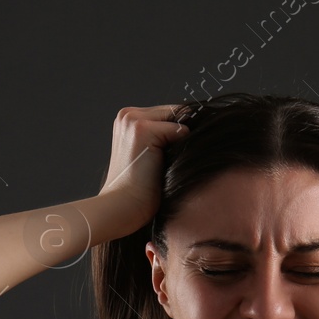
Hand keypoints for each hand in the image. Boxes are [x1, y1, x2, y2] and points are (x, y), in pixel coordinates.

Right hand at [95, 104, 188, 238]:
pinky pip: (179, 130)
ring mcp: (133, 120)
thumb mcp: (152, 156)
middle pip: (175, 112)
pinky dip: (181, 148)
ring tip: (171, 164)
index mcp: (127, 119)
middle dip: (184, 132)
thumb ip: (165, 138)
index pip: (168, 113)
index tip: (186, 149)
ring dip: (182, 140)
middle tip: (179, 159)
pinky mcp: (142, 129)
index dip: (181, 130)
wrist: (122, 207)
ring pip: (178, 120)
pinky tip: (168, 166)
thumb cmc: (139, 190)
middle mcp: (128, 115)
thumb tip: (195, 130)